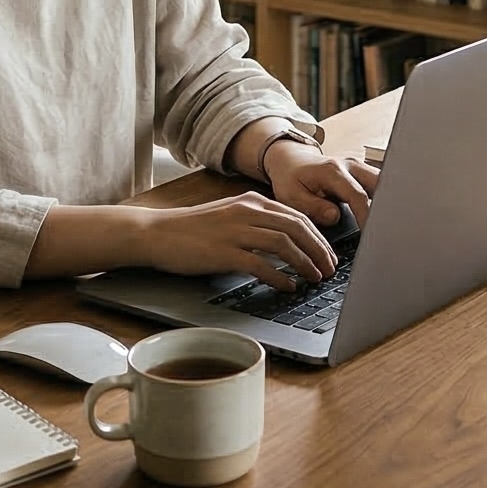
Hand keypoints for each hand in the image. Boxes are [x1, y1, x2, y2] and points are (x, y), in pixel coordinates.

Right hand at [141, 192, 336, 291]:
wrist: (157, 233)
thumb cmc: (192, 229)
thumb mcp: (229, 215)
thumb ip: (256, 222)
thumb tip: (287, 240)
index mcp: (251, 201)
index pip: (297, 216)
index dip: (318, 237)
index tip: (328, 255)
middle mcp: (247, 211)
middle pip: (297, 228)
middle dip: (319, 250)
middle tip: (330, 269)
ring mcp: (235, 231)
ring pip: (283, 244)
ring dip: (305, 263)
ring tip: (315, 278)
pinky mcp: (223, 252)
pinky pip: (260, 264)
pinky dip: (279, 276)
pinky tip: (287, 286)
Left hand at [263, 137, 380, 229]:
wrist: (292, 160)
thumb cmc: (290, 178)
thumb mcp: (291, 196)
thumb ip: (312, 207)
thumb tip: (334, 217)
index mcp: (333, 171)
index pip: (358, 196)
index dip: (366, 217)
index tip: (370, 235)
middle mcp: (350, 166)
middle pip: (380, 186)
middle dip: (385, 208)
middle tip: (384, 231)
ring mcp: (359, 168)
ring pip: (383, 184)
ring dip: (385, 204)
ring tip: (383, 226)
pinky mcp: (362, 174)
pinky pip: (379, 186)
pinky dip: (381, 201)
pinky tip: (380, 218)